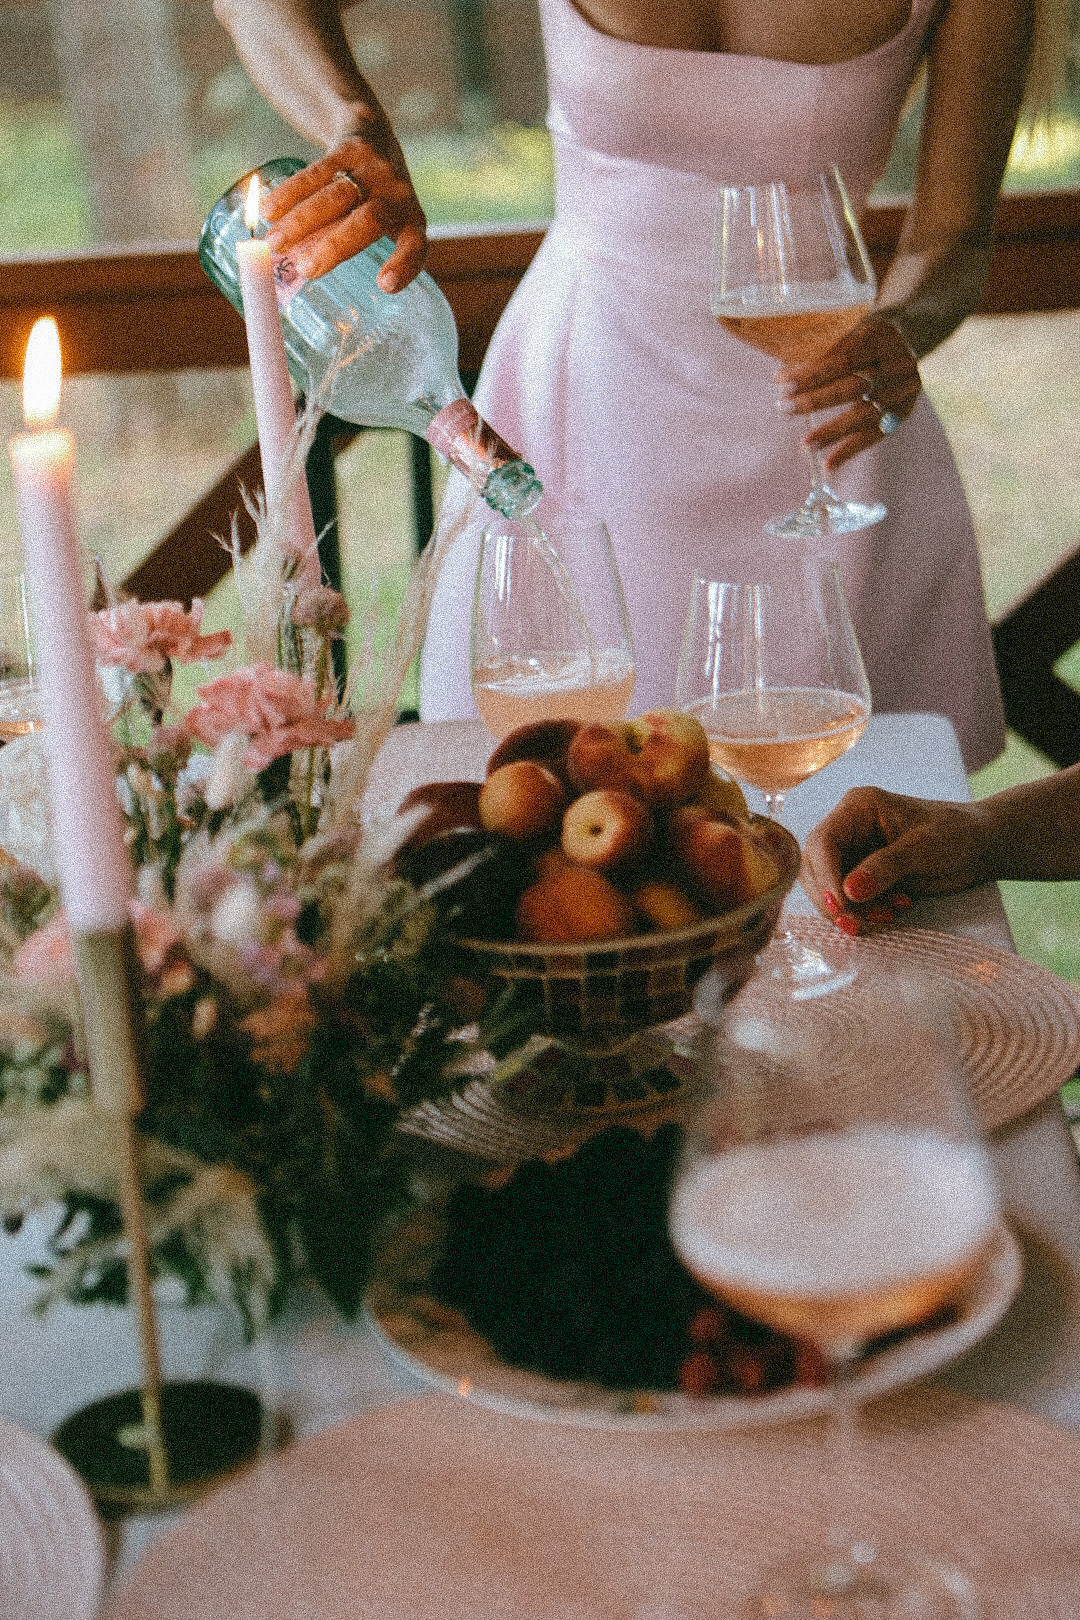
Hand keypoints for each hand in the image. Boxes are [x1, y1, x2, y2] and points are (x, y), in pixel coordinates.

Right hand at [262, 125, 426, 290]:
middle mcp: (398, 194)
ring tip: (275, 244)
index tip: (385, 285)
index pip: (415, 246)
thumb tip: (298, 270)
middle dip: (334, 247)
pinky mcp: (350, 148)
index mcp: (410, 220)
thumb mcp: (377, 222)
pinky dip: (291, 194)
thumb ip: (348, 244)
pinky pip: (316, 173)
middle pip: (367, 222)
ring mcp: (374, 169)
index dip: (403, 265)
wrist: (371, 132)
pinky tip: (270, 212)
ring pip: (336, 198)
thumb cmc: (370, 197)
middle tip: (305, 269)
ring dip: (302, 222)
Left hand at [777, 312, 920, 472]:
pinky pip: (875, 434)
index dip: (812, 372)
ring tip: (805, 445)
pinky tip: (829, 465)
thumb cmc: (873, 335)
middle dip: (815, 400)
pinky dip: (850, 451)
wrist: (917, 337)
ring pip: (864, 414)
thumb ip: (828, 350)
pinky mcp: (903, 411)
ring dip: (832, 432)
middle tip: (783, 407)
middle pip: (853, 387)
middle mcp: (896, 365)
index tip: (781, 381)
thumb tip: (786, 377)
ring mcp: (902, 391)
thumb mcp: (855, 328)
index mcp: (882, 337)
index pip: (843, 359)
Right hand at [801, 786, 992, 932]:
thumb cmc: (956, 835)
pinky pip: (847, 899)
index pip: (823, 842)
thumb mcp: (923, 849)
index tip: (841, 906)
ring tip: (887, 915)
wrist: (979, 846)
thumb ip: (885, 868)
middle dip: (834, 900)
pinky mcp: (862, 875)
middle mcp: (848, 829)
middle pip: (816, 868)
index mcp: (858, 809)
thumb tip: (849, 891)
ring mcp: (853, 852)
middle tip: (857, 924)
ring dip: (851, 910)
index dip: (825, 876)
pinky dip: (865, 912)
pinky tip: (894, 910)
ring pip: (827, 888)